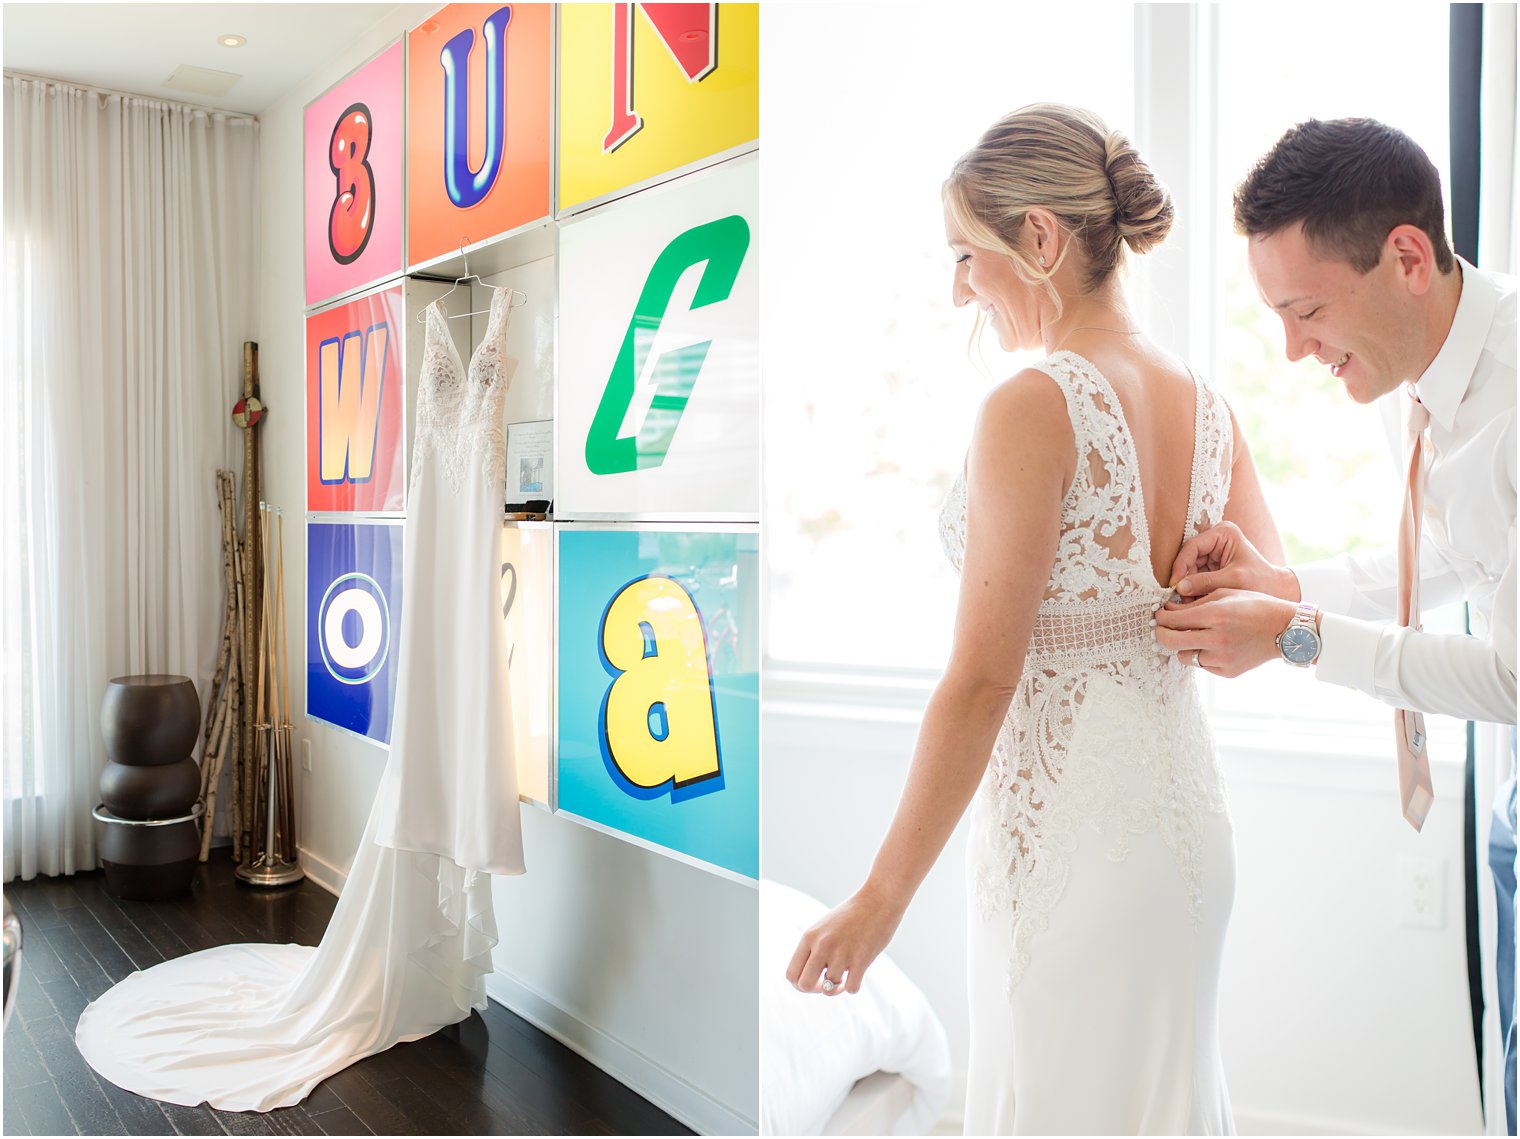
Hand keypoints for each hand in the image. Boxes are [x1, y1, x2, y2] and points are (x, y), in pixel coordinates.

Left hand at [785, 882, 904, 995]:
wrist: (878, 899)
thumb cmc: (851, 916)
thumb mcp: (823, 928)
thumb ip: (813, 950)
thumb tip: (807, 982)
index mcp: (809, 937)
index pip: (791, 974)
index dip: (800, 984)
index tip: (814, 979)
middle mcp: (822, 945)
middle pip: (805, 985)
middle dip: (816, 988)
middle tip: (827, 981)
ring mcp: (841, 953)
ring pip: (829, 988)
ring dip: (838, 986)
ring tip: (846, 971)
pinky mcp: (861, 959)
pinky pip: (851, 989)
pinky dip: (854, 985)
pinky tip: (858, 972)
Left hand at [1154, 588, 1296, 677]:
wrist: (1284, 629)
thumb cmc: (1254, 606)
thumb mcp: (1224, 594)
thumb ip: (1194, 603)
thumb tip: (1168, 609)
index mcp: (1215, 615)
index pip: (1172, 619)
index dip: (1160, 617)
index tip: (1159, 614)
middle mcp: (1217, 639)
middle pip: (1170, 642)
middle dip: (1160, 633)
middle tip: (1162, 628)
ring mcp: (1222, 658)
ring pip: (1183, 656)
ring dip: (1183, 645)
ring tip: (1194, 635)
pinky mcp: (1227, 672)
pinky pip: (1201, 665)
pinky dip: (1201, 655)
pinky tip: (1212, 645)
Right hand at [1170, 521, 1297, 601]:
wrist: (1275, 590)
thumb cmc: (1260, 582)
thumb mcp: (1233, 580)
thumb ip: (1206, 582)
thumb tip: (1179, 587)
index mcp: (1224, 533)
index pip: (1193, 546)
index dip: (1181, 565)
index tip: (1175, 584)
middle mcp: (1215, 539)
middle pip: (1188, 558)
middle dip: (1184, 579)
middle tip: (1180, 598)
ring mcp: (1212, 552)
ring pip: (1189, 569)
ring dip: (1187, 586)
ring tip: (1188, 603)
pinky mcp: (1210, 565)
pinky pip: (1194, 577)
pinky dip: (1193, 590)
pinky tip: (1194, 601)